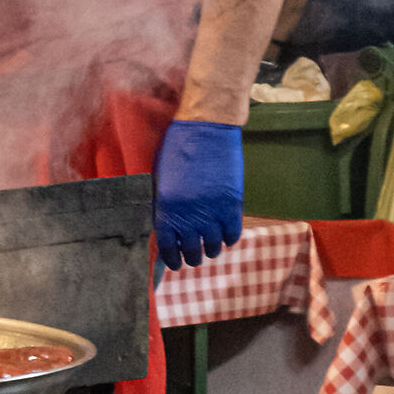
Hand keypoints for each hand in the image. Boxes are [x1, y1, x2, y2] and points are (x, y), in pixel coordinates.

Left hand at [153, 119, 243, 269]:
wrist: (206, 129)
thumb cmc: (177, 149)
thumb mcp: (161, 179)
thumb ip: (164, 205)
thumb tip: (167, 228)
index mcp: (166, 208)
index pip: (168, 246)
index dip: (172, 258)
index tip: (175, 264)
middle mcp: (189, 215)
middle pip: (191, 249)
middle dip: (192, 257)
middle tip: (193, 258)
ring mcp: (212, 211)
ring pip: (213, 245)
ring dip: (211, 250)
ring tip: (210, 250)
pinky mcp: (232, 204)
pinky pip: (233, 233)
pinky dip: (229, 239)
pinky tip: (226, 238)